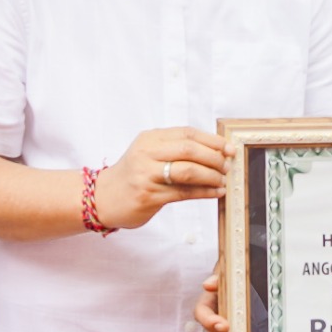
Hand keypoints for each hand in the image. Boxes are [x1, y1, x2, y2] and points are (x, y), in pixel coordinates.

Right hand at [93, 128, 231, 229]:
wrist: (103, 198)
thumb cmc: (133, 175)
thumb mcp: (148, 153)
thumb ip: (174, 149)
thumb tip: (215, 151)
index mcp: (149, 138)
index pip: (187, 133)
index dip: (212, 140)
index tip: (228, 148)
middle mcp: (147, 153)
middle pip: (189, 150)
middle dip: (214, 158)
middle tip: (227, 165)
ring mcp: (147, 175)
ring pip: (188, 172)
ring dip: (211, 176)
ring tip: (223, 180)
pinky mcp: (149, 196)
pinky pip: (184, 193)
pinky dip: (204, 192)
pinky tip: (215, 192)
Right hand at [195, 273, 228, 331]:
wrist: (243, 273)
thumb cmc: (233, 273)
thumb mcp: (224, 270)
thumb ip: (217, 276)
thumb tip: (208, 285)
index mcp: (210, 302)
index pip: (203, 314)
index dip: (210, 322)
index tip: (223, 326)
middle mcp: (216, 319)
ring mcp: (228, 329)